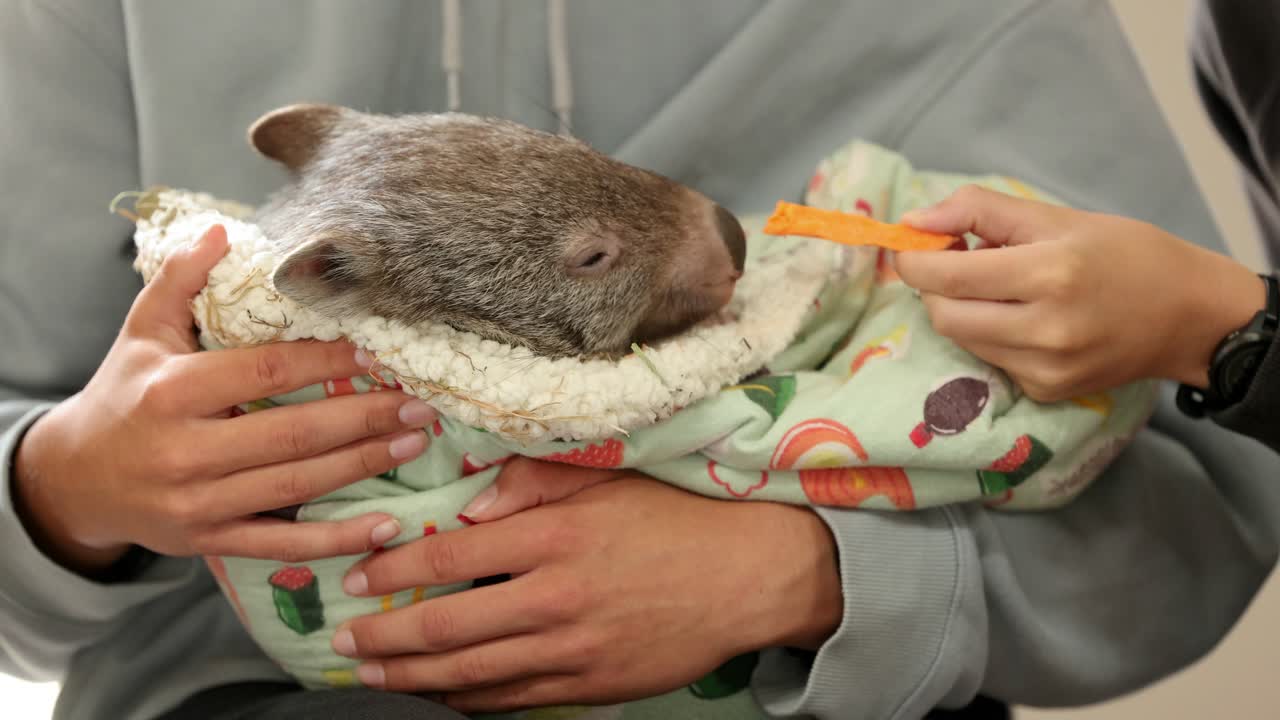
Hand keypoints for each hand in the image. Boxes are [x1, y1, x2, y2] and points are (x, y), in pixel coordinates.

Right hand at [12, 225, 436, 575]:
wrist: (73, 481)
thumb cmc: (123, 396)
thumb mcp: (142, 333)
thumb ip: (180, 281)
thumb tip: (222, 233)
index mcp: (172, 393)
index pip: (266, 371)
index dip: (326, 359)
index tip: (376, 350)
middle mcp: (185, 451)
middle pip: (293, 433)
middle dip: (364, 417)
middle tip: (418, 403)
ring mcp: (198, 503)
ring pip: (297, 485)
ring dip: (363, 465)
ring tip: (414, 442)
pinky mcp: (210, 541)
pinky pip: (283, 545)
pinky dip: (336, 541)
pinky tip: (384, 526)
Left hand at [331, 466, 841, 712]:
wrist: (747, 577)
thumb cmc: (674, 520)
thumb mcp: (608, 478)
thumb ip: (534, 480)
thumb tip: (471, 501)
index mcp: (554, 537)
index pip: (447, 555)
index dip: (391, 567)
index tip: (358, 574)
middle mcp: (554, 598)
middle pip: (444, 625)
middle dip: (381, 636)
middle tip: (342, 641)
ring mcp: (571, 650)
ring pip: (469, 673)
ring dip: (410, 676)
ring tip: (370, 674)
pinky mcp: (588, 686)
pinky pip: (511, 700)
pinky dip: (465, 700)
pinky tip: (438, 693)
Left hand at [895, 185, 1265, 400]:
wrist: (1190, 315)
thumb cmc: (1124, 254)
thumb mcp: (1056, 216)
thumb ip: (979, 211)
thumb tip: (913, 222)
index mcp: (1049, 273)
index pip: (946, 277)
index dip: (914, 261)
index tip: (913, 245)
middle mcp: (1045, 329)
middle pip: (943, 315)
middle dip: (933, 287)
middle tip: (955, 262)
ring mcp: (1045, 368)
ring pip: (962, 339)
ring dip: (960, 310)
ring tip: (996, 287)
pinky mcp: (1047, 391)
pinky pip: (990, 360)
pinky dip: (990, 335)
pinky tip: (1022, 318)